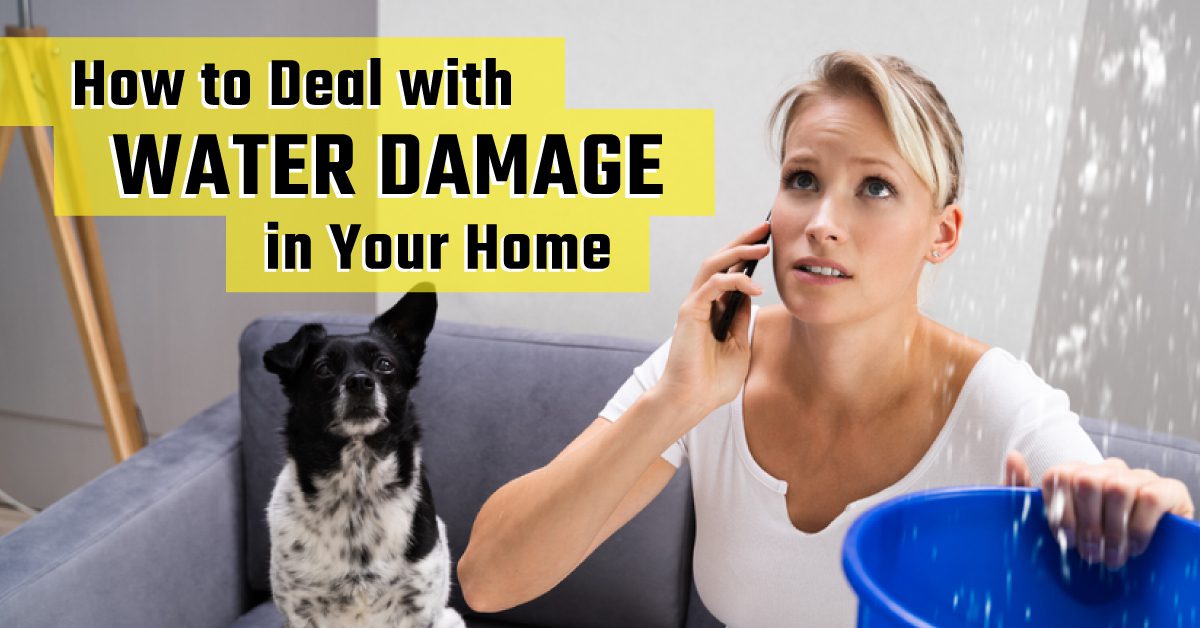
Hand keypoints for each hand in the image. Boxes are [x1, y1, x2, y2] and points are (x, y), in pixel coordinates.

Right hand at [654, 220, 769, 419]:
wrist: (693, 401)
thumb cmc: (713, 381)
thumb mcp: (740, 346)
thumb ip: (742, 320)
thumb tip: (751, 295)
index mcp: (712, 309)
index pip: (730, 273)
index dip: (747, 255)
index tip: (769, 242)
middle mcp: (701, 302)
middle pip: (720, 261)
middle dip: (743, 241)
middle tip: (766, 228)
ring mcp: (693, 305)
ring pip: (713, 264)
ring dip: (738, 251)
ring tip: (762, 245)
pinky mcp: (689, 311)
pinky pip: (713, 284)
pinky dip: (734, 280)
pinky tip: (755, 285)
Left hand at [1005, 450, 1194, 568]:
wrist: (1146, 560)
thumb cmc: (1095, 541)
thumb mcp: (1055, 524)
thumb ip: (1024, 492)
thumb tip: (1013, 456)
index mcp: (1079, 473)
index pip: (1058, 477)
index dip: (1059, 513)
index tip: (1065, 541)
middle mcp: (1108, 469)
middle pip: (1084, 481)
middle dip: (1085, 525)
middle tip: (1090, 555)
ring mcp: (1139, 476)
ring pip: (1116, 488)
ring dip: (1112, 530)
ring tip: (1112, 556)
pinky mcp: (1168, 489)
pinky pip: (1149, 498)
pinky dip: (1139, 528)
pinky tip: (1135, 548)